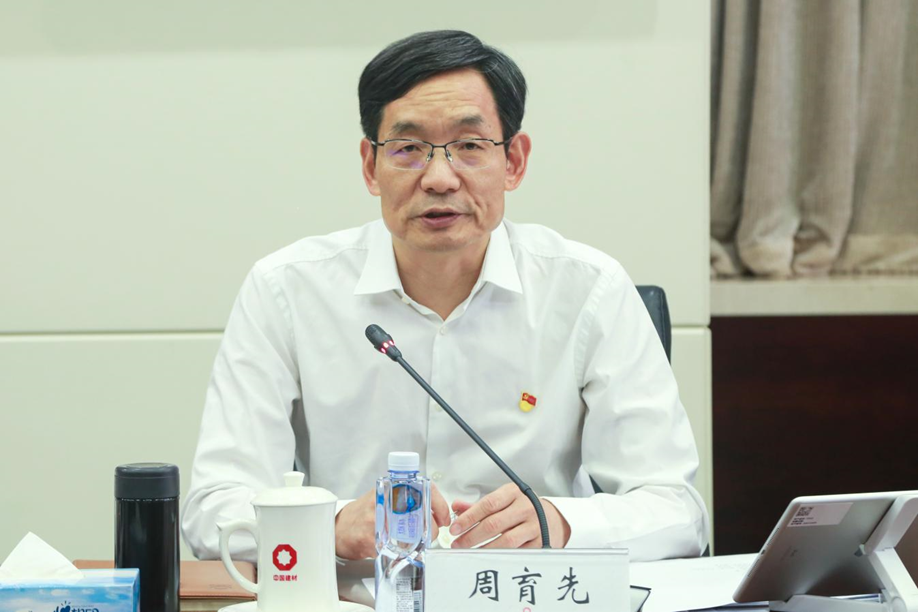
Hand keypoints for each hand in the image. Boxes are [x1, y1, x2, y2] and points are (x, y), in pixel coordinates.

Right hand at [334, 484, 449, 559]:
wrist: (341, 528)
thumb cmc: (364, 511)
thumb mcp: (385, 493)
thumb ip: (405, 495)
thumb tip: (433, 506)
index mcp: (393, 486)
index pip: (426, 490)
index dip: (440, 506)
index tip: (444, 518)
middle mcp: (387, 500)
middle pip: (424, 516)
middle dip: (432, 529)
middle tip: (431, 532)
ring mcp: (380, 519)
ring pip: (414, 534)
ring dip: (420, 541)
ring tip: (414, 540)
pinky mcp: (375, 538)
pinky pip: (399, 548)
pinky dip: (404, 550)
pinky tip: (398, 546)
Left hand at [448, 483, 570, 548]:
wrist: (552, 519)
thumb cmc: (523, 508)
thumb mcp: (502, 500)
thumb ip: (478, 505)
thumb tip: (456, 507)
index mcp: (513, 493)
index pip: (487, 504)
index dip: (468, 517)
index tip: (455, 528)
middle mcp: (525, 507)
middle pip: (494, 524)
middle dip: (471, 536)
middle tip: (457, 543)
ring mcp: (534, 526)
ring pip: (505, 540)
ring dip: (483, 548)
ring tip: (469, 552)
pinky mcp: (539, 543)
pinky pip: (516, 551)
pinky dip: (499, 556)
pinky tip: (487, 558)